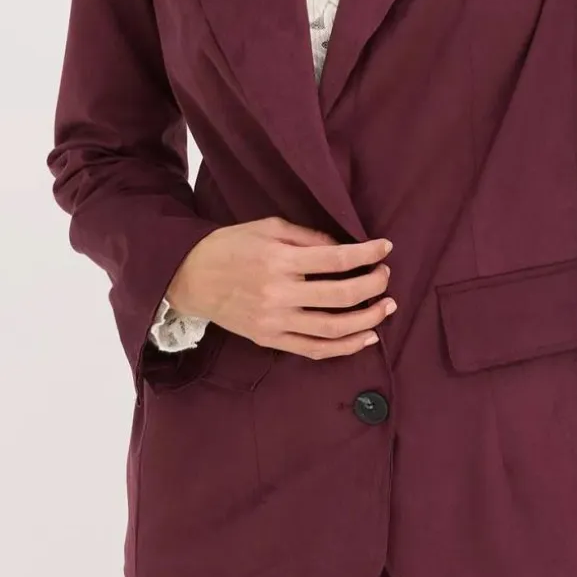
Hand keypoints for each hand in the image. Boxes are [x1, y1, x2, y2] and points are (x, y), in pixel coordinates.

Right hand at [164, 217, 396, 359]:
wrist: (191, 277)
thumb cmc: (232, 245)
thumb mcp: (269, 228)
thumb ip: (308, 237)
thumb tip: (344, 248)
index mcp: (280, 261)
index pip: (336, 260)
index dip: (367, 254)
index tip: (385, 248)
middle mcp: (280, 294)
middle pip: (341, 296)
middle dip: (373, 286)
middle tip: (386, 277)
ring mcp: (275, 322)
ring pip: (333, 329)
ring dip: (367, 320)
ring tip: (386, 308)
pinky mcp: (270, 340)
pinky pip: (314, 349)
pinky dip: (344, 347)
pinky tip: (365, 338)